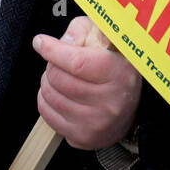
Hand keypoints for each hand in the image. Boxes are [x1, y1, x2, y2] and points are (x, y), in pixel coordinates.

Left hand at [33, 17, 140, 150]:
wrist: (129, 107)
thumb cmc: (113, 66)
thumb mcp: (105, 38)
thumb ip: (83, 31)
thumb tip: (62, 42)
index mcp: (119, 74)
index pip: (77, 62)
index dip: (53, 50)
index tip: (40, 42)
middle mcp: (110, 102)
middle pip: (59, 78)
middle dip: (52, 65)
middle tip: (59, 62)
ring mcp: (95, 123)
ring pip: (50, 95)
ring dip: (48, 81)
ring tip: (60, 77)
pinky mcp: (82, 137)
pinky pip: (46, 114)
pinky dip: (46, 100)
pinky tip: (59, 94)